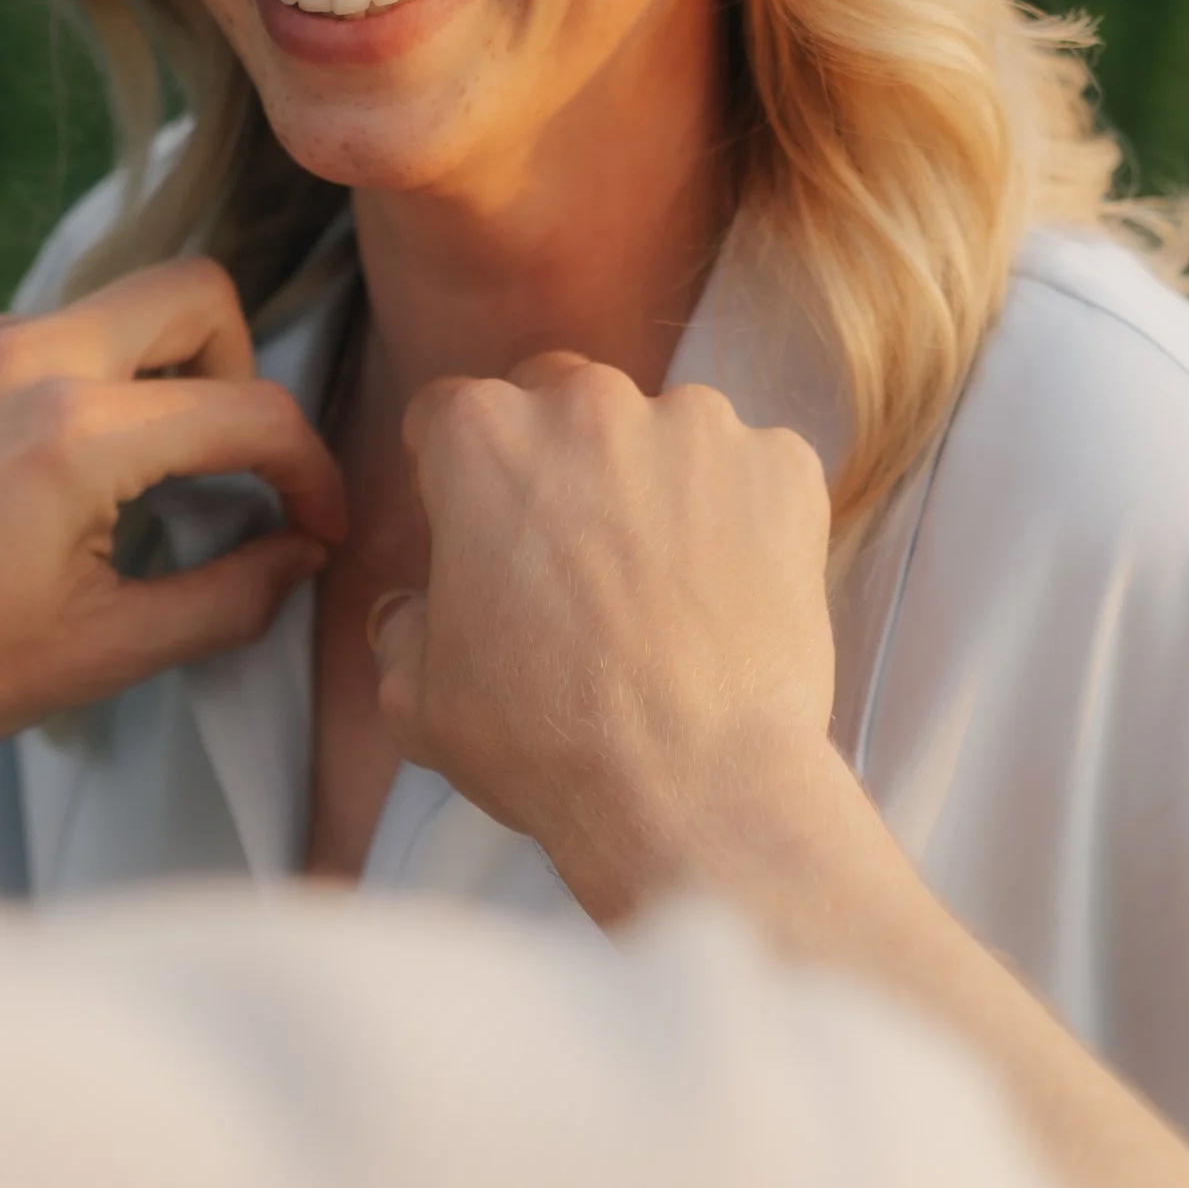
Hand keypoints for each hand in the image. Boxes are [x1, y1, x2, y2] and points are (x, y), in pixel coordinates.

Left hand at [0, 261, 345, 784]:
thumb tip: (302, 552)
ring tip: (120, 487)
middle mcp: (20, 358)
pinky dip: (59, 391)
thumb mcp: (105, 653)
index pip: (252, 411)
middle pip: (196, 293)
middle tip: (225, 460)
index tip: (314, 522)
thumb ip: (231, 599)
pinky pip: (27, 337)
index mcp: (76, 437)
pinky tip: (28, 478)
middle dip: (239, 371)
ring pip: (106, 314)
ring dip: (143, 384)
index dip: (310, 471)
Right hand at [370, 353, 846, 923]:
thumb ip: (403, 628)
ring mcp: (699, 426)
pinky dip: (744, 516)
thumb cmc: (546, 740)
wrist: (694, 786)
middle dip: (561, 462)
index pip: (452, 416)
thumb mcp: (418, 697)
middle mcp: (589, 403)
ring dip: (657, 484)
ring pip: (665, 433)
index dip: (459, 478)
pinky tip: (731, 593)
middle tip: (577, 557)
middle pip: (562, 401)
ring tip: (666, 587)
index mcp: (482, 435)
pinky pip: (755, 472)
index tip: (483, 528)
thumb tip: (415, 611)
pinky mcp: (784, 466)